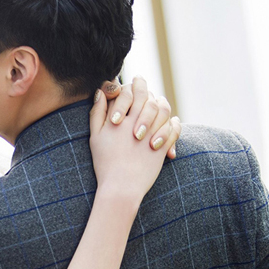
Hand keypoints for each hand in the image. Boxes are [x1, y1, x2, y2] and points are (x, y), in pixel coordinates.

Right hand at [89, 80, 181, 203]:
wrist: (121, 188)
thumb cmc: (104, 163)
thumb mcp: (95, 137)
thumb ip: (97, 113)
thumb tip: (100, 91)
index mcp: (121, 119)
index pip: (132, 92)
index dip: (135, 84)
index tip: (136, 80)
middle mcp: (138, 123)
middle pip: (149, 97)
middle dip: (148, 88)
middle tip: (145, 84)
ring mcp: (152, 134)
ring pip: (164, 110)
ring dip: (162, 104)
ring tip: (159, 103)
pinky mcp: (163, 146)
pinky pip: (174, 128)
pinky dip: (174, 123)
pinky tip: (170, 122)